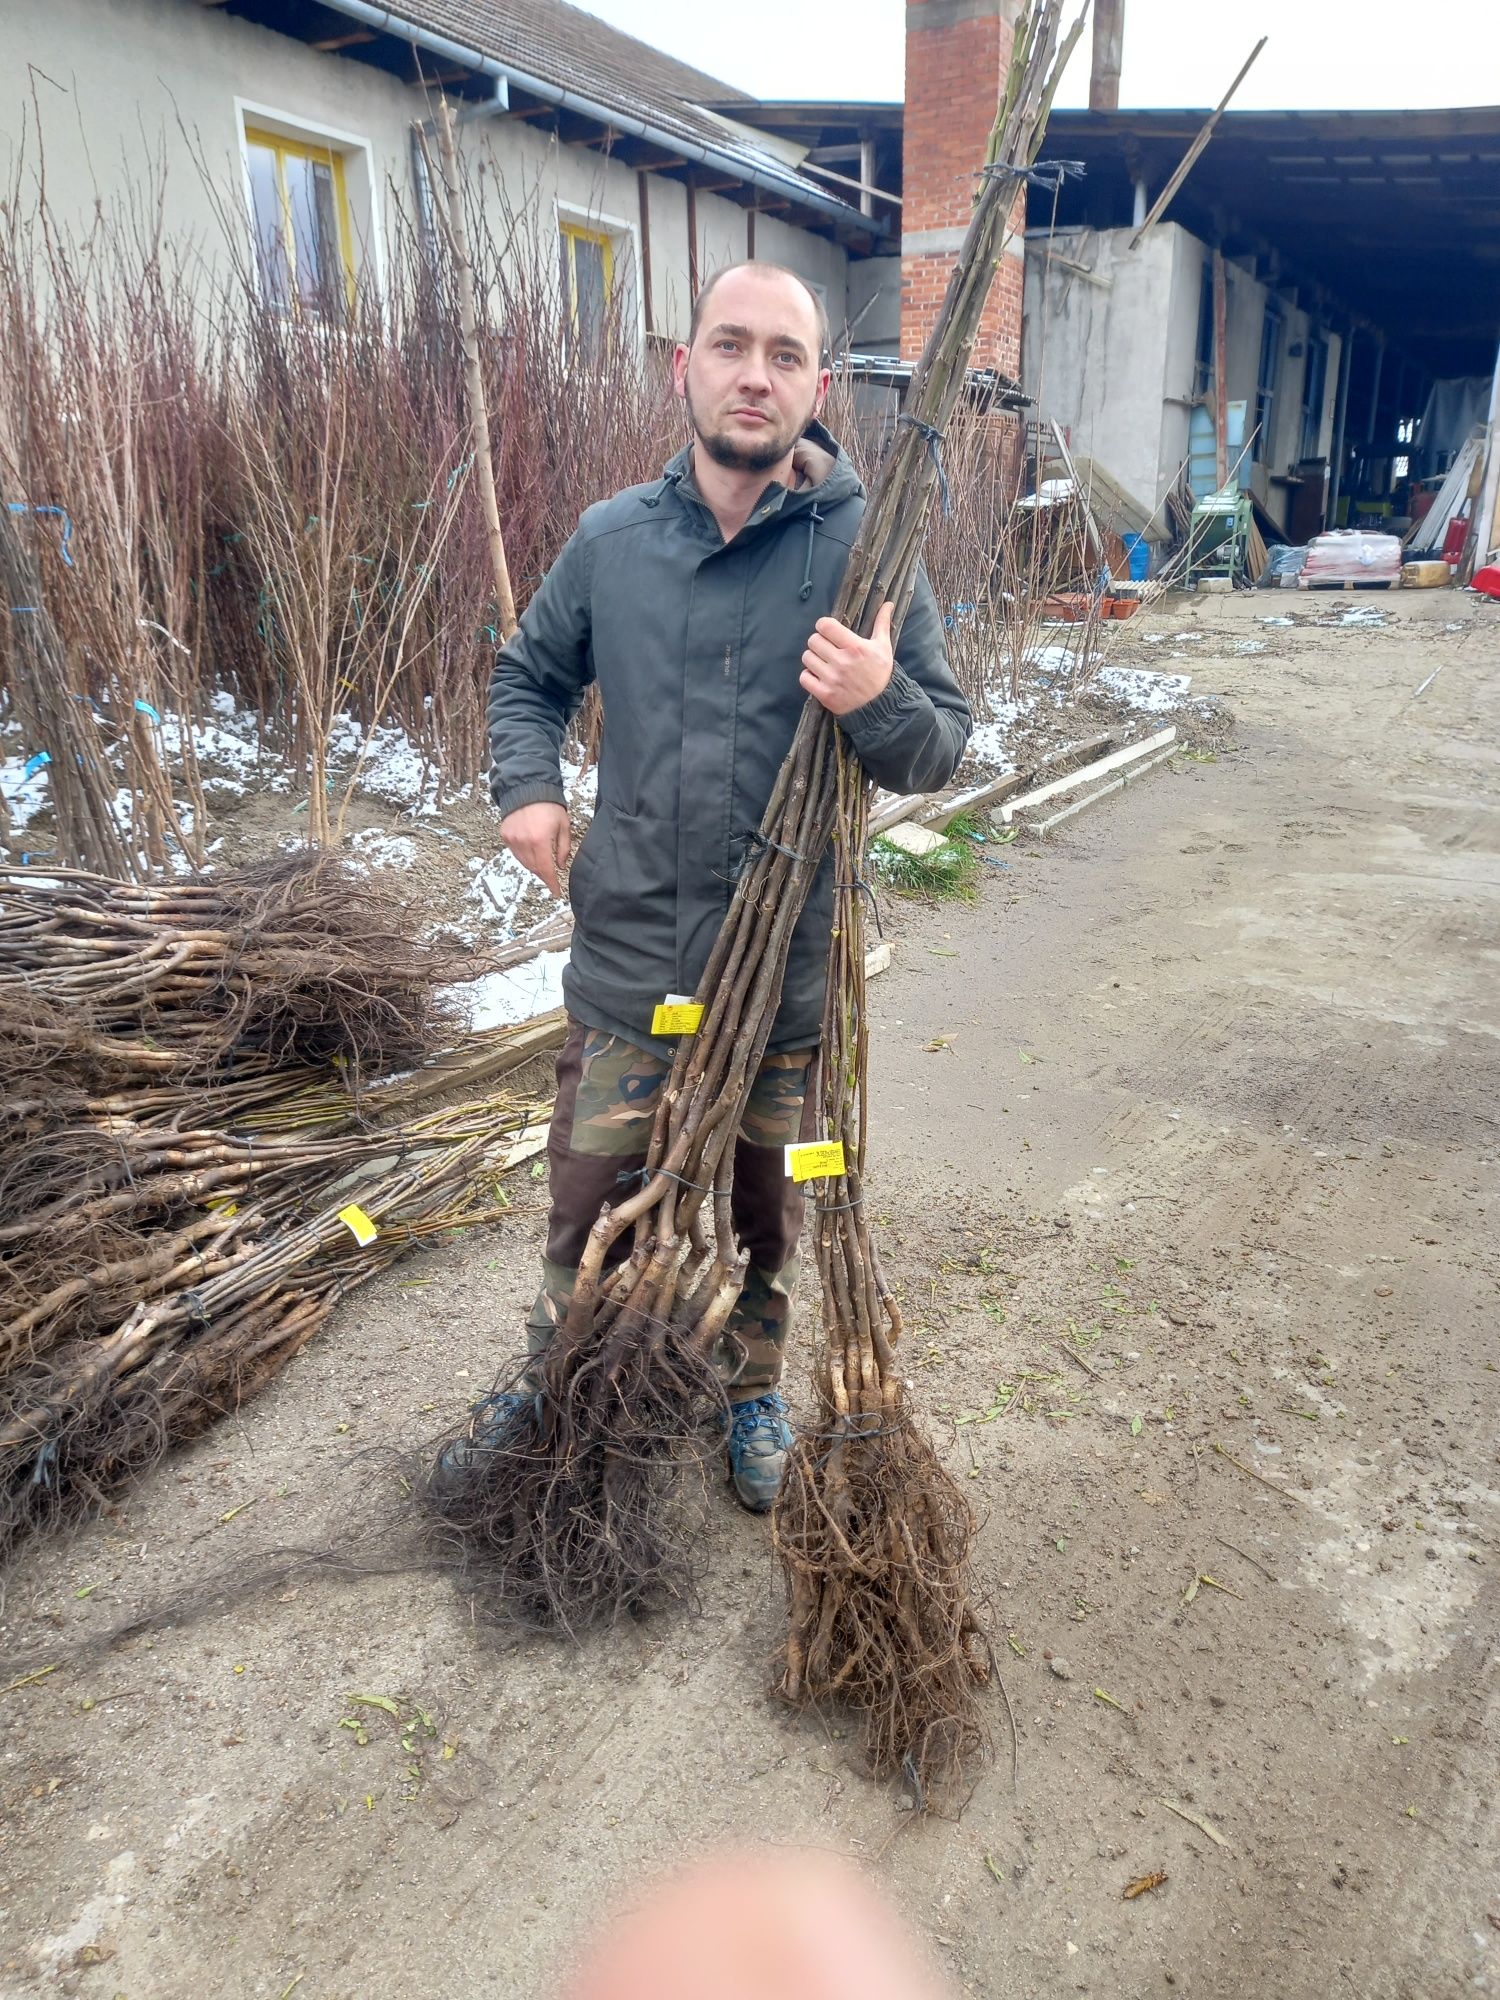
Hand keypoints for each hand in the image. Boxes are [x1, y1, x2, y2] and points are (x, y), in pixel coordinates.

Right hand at [500, 801, 570, 896]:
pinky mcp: (505, 835)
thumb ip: (564, 848)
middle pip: (534, 868)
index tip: (556, 892)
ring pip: (524, 862)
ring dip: (534, 866)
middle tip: (551, 876)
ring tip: (543, 864)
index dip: (551, 883)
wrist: (528, 788)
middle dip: (544, 874)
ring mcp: (512, 839)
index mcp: (540, 840)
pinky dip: (524, 856)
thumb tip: (560, 866)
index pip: (546, 869)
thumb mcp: (564, 826)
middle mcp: (523, 841)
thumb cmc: (549, 805)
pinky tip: (532, 852)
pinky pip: (516, 853)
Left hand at [800, 601, 894, 715]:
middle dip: (818, 642)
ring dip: (812, 658)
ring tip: (823, 662)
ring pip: (807, 658)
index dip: (823, 626)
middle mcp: (842, 662)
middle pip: (813, 640)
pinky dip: (808, 676)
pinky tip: (818, 675)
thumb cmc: (880, 674)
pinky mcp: (824, 694)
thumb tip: (887, 603)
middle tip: (826, 648)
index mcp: (855, 647)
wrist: (879, 706)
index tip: (828, 631)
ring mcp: (832, 679)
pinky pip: (804, 678)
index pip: (825, 626)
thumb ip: (881, 624)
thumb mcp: (884, 648)